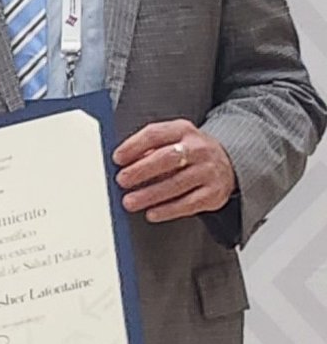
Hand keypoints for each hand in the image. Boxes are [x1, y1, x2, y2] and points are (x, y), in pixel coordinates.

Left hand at [113, 119, 235, 223]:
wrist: (227, 163)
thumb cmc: (189, 152)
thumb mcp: (172, 139)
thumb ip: (149, 148)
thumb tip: (123, 164)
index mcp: (183, 130)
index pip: (155, 134)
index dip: (133, 146)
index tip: (117, 158)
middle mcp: (198, 149)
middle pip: (166, 158)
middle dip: (141, 170)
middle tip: (122, 180)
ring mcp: (208, 171)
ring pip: (176, 184)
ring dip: (149, 195)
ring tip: (130, 201)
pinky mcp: (213, 193)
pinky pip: (188, 204)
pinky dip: (167, 210)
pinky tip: (152, 213)